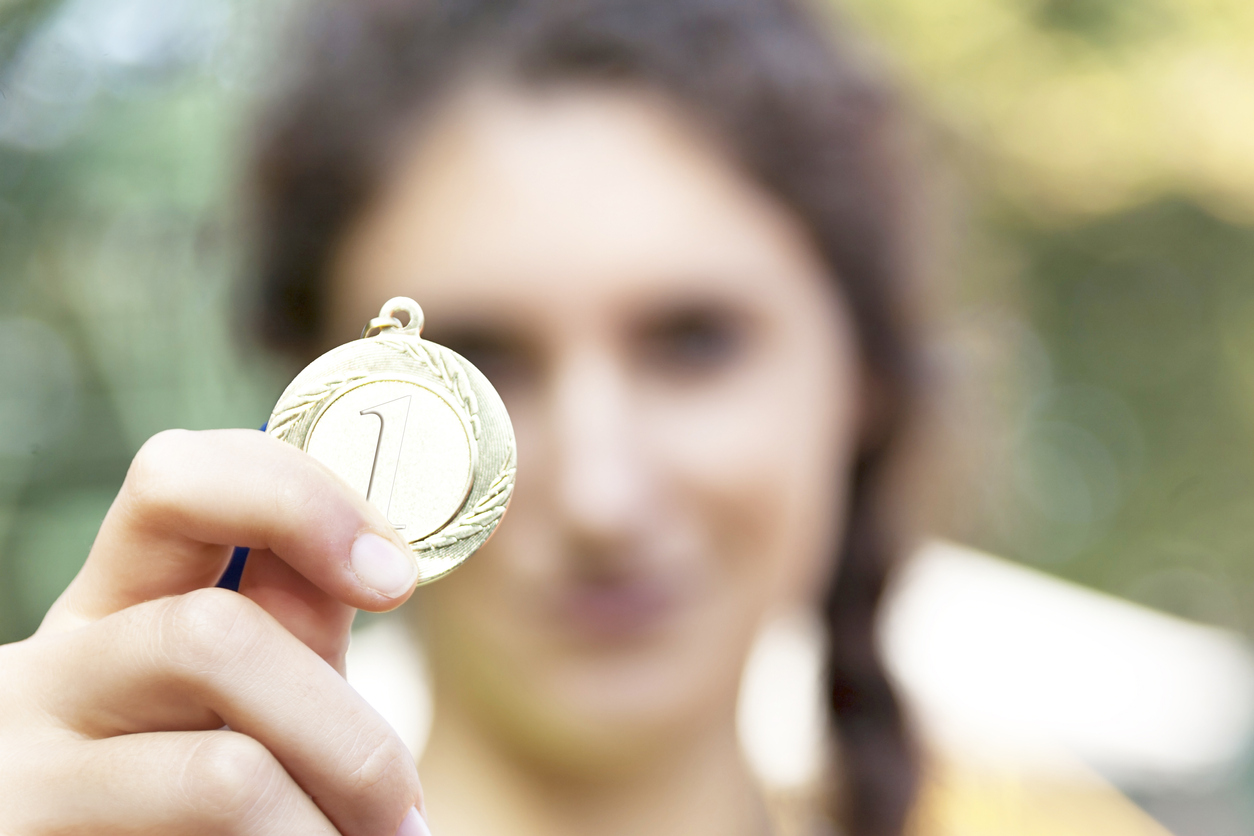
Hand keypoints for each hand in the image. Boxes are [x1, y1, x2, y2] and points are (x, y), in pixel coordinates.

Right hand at [0, 429, 429, 834]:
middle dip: (346, 732)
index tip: (394, 578)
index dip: (298, 500)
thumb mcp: (257, 699)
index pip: (177, 481)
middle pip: (211, 636)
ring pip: (225, 771)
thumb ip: (295, 630)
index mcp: (110, 608)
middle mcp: (48, 671)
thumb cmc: (214, 803)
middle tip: (403, 807)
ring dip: (328, 819)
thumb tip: (374, 560)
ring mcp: (24, 768)